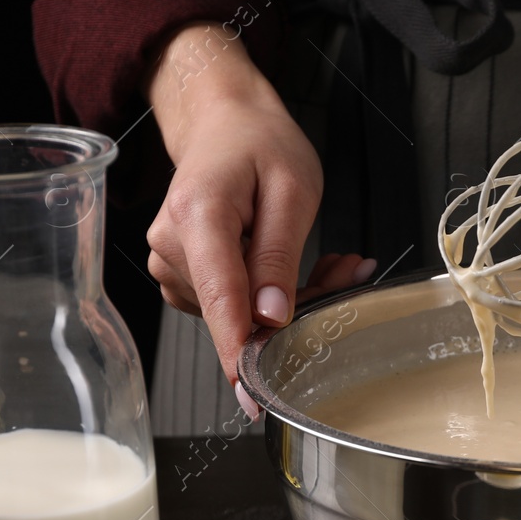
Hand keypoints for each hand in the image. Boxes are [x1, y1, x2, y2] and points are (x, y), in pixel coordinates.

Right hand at [143, 22, 370, 414]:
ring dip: (292, 298)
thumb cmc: (258, 145)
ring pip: (241, 312)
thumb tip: (270, 318)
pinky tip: (294, 270)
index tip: (254, 396)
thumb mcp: (292, 188)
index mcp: (198, 216)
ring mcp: (173, 265)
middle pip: (240, 309)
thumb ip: (279, 254)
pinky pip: (233, 305)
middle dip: (301, 302)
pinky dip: (270, 295)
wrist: (222, 123)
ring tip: (328, 261)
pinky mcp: (184, 278)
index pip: (221, 296)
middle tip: (348, 268)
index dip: (239, 350)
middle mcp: (172, 246)